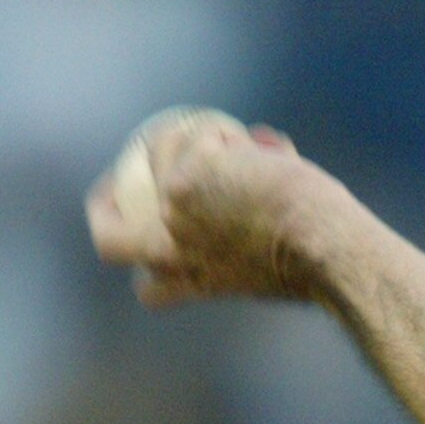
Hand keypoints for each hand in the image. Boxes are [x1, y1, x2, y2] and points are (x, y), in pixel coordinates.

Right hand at [85, 117, 337, 308]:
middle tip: (118, 180)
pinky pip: (193, 135)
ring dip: (191, 140)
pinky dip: (226, 135)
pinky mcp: (187, 176)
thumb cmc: (319, 263)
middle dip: (102, 207)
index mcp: (193, 283)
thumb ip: (245, 245)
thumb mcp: (270, 268)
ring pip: (157, 154)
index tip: (154, 245)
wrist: (322, 247)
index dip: (145, 266)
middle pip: (107, 238)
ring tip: (238, 147)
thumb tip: (254, 181)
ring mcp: (172, 212)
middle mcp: (169, 253)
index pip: (150, 288)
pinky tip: (260, 147)